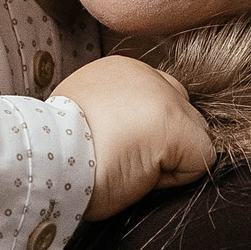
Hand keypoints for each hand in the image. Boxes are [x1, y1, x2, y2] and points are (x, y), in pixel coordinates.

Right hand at [52, 56, 213, 220]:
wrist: (49, 161)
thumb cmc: (57, 149)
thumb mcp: (83, 119)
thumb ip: (112, 116)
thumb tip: (132, 136)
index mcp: (117, 71)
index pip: (154, 96)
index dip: (144, 129)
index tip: (116, 148)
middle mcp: (144, 75)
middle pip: (178, 112)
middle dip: (160, 142)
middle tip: (118, 158)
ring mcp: (163, 99)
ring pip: (191, 136)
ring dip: (167, 161)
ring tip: (126, 166)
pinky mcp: (177, 129)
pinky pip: (201, 159)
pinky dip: (177, 177)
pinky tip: (142, 175)